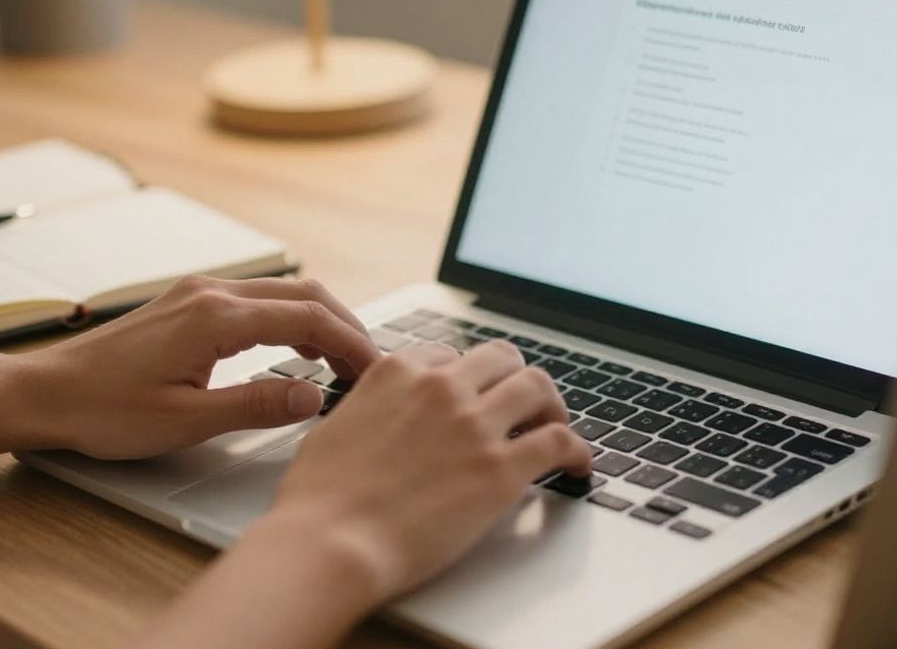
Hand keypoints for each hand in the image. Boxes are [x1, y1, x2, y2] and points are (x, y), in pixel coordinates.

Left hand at [14, 275, 380, 459]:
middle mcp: (210, 293)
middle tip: (369, 365)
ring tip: (342, 361)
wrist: (43, 393)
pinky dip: (290, 319)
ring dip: (319, 320)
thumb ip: (255, 405)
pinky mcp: (188, 303)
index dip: (352, 342)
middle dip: (345, 326)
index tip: (375, 370)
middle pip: (303, 293)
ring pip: (281, 292)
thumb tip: (312, 396)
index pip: (309, 316)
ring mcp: (198, 293)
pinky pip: (256, 299)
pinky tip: (296, 350)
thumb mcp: (186, 420)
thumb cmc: (102, 410)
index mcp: (216, 317)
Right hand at [257, 340, 592, 603]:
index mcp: (398, 372)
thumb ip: (371, 408)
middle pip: (501, 359)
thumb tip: (383, 417)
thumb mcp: (336, 426)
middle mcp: (441, 388)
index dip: (465, 378)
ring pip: (537, 386)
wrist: (329, 542)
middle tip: (521, 404)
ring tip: (554, 426)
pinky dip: (576, 449)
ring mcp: (474, 425)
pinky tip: (577, 464)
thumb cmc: (319, 499)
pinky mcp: (501, 470)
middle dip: (513, 378)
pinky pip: (559, 441)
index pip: (449, 354)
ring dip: (550, 405)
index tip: (471, 397)